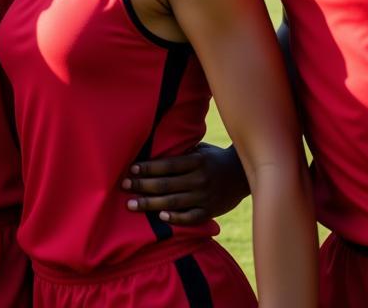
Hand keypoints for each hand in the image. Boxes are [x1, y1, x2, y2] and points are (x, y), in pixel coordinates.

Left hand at [122, 143, 248, 224]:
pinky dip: (176, 218)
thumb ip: (181, 152)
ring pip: (174, 202)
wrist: (244, 174)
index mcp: (196, 161)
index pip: (167, 165)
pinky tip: (160, 218)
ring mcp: (205, 197)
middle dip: (142, 185)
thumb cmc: (214, 158)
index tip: (130, 169)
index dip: (148, 168)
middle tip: (123, 186)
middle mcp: (200, 179)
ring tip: (132, 204)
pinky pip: (192, 218)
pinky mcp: (210, 211)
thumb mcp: (199, 150)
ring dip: (150, 204)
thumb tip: (153, 149)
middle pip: (166, 184)